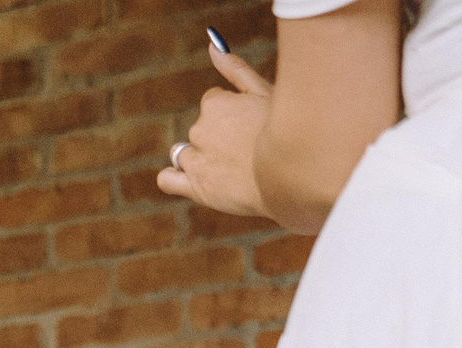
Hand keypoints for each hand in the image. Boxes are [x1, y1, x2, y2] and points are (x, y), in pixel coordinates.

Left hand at [155, 41, 273, 219]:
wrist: (294, 175)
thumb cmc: (285, 130)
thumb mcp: (264, 91)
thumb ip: (235, 69)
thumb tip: (212, 46)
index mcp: (214, 103)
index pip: (213, 103)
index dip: (233, 114)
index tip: (251, 125)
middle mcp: (199, 129)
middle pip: (201, 129)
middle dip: (220, 137)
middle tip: (250, 150)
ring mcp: (195, 159)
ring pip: (184, 152)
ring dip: (200, 157)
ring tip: (230, 168)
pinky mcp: (195, 187)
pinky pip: (167, 179)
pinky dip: (173, 177)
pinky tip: (191, 178)